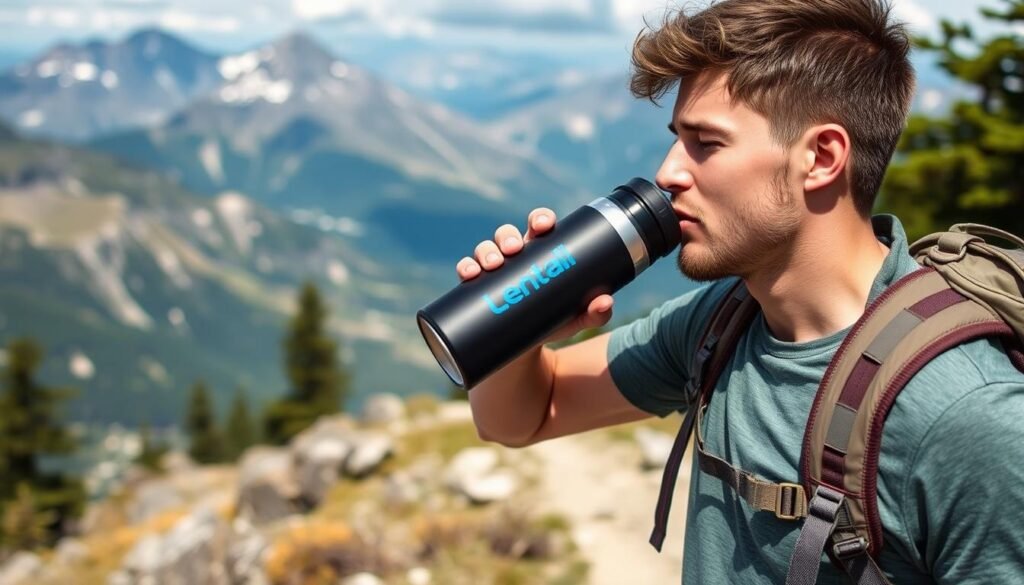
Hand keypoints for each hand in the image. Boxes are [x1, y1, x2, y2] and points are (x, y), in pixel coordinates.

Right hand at [455, 208, 613, 342]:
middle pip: (507, 234)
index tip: (544, 225)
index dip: (540, 219)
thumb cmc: (551, 322)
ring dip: (486, 251)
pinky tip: (469, 274)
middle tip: (515, 249)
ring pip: (485, 248)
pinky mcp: (475, 288)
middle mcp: (514, 257)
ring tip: (493, 265)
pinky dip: (466, 267)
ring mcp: (493, 271)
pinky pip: (466, 269)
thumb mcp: (573, 318)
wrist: (523, 350)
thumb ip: (593, 312)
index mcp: (539, 253)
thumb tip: (606, 302)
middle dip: (509, 237)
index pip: (538, 226)